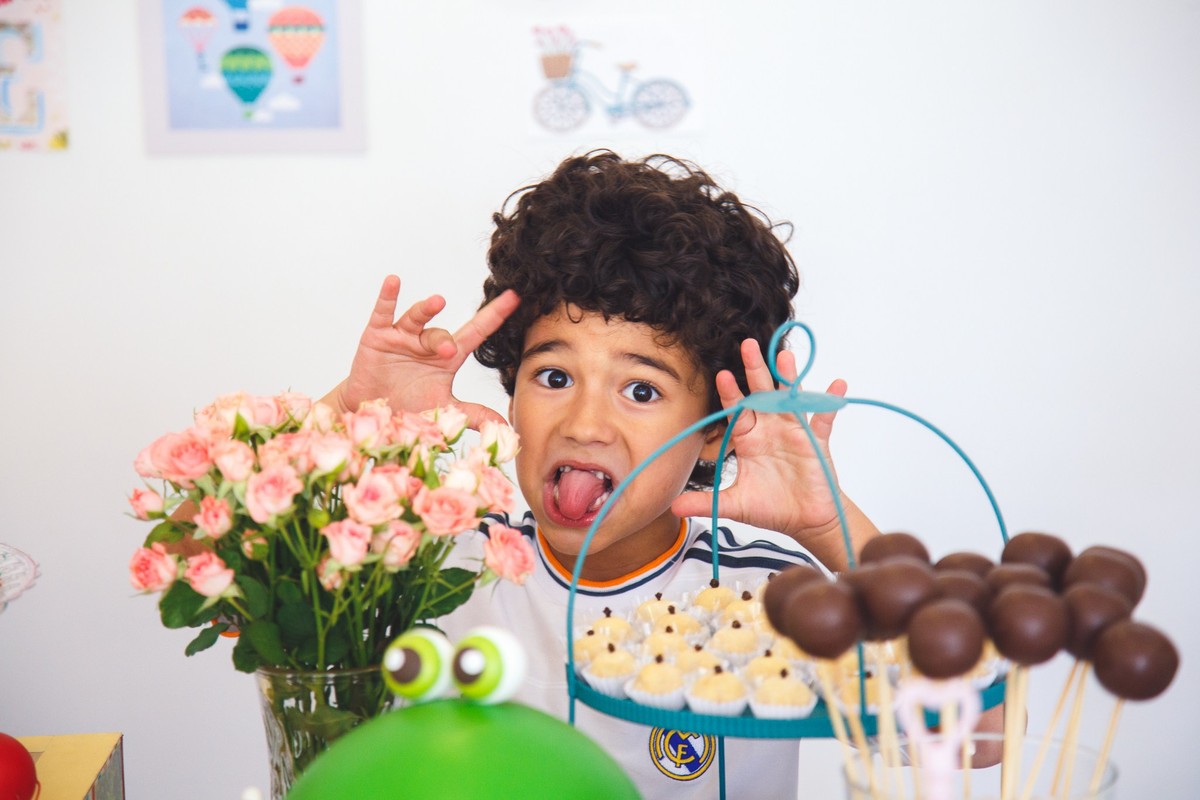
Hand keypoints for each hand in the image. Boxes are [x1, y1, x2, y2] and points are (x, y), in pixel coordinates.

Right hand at [325, 275, 519, 429]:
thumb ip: (473, 415)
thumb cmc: (409, 406)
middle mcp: (427, 343)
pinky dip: (388, 297)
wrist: (372, 414)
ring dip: (426, 310)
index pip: (476, 332)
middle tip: (448, 350)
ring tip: (437, 302)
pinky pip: (383, 312)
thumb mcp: (443, 411)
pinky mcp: (377, 336)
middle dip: (445, 340)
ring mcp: (402, 337)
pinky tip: (393, 282)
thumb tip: (504, 427)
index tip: (514, 297)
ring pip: (417, 318)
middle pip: (442, 333)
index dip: (495, 315)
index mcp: (448, 358)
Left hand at [671, 339, 875, 565]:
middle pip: (762, 394)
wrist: (804, 520)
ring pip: (791, 400)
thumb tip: (674, 507)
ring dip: (790, 379)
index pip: (737, 410)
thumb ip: (706, 502)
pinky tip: (837, 384)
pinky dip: (829, 403)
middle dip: (756, 370)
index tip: (722, 375)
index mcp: (749, 438)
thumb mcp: (735, 504)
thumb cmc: (771, 506)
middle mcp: (770, 429)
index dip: (730, 393)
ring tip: (786, 357)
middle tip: (749, 344)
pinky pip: (824, 419)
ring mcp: (794, 432)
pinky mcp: (816, 443)